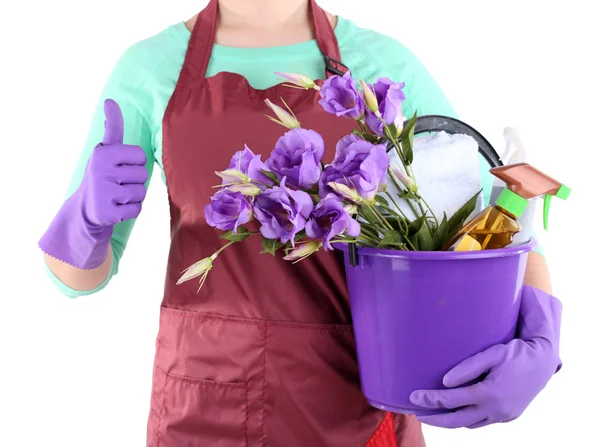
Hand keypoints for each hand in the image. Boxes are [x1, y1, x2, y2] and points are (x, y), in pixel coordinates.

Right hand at [39, 99, 147, 268]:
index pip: (140, 155)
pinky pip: (137, 209)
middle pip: (143, 174)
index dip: (135, 162)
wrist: (85, 209)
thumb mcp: (105, 150)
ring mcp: (104, 192)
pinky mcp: (108, 212)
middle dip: (134, 181)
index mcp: (103, 153)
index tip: (120, 166)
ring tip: (117, 195)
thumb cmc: (103, 174)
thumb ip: (112, 128)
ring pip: (141, 192)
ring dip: (133, 196)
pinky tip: (116, 208)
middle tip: (118, 183)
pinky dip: (131, 210)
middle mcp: (101, 170)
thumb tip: (110, 101)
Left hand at [409, 286, 561, 428]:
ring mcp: (503, 416)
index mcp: (489, 393)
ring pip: (469, 425)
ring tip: (432, 414)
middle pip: (456, 421)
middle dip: (434, 419)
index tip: (413, 397)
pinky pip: (482, 423)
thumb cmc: (515, 353)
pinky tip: (456, 412)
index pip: (451, 401)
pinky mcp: (508, 417)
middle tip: (416, 414)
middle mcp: (495, 409)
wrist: (545, 363)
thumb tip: (445, 381)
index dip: (430, 400)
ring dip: (449, 421)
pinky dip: (466, 419)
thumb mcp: (492, 353)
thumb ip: (468, 367)